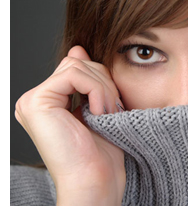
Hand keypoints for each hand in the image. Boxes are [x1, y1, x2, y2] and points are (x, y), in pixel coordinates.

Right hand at [15, 46, 125, 204]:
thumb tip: (77, 48)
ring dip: (104, 89)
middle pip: (78, 63)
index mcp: (49, 101)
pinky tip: (99, 113)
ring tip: (108, 114)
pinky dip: (96, 91)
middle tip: (113, 110)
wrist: (95, 180)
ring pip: (78, 67)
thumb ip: (86, 79)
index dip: (101, 80)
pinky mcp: (36, 102)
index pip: (78, 67)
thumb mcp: (98, 107)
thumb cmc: (101, 151)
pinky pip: (74, 76)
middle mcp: (36, 99)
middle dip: (105, 83)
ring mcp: (32, 101)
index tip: (111, 104)